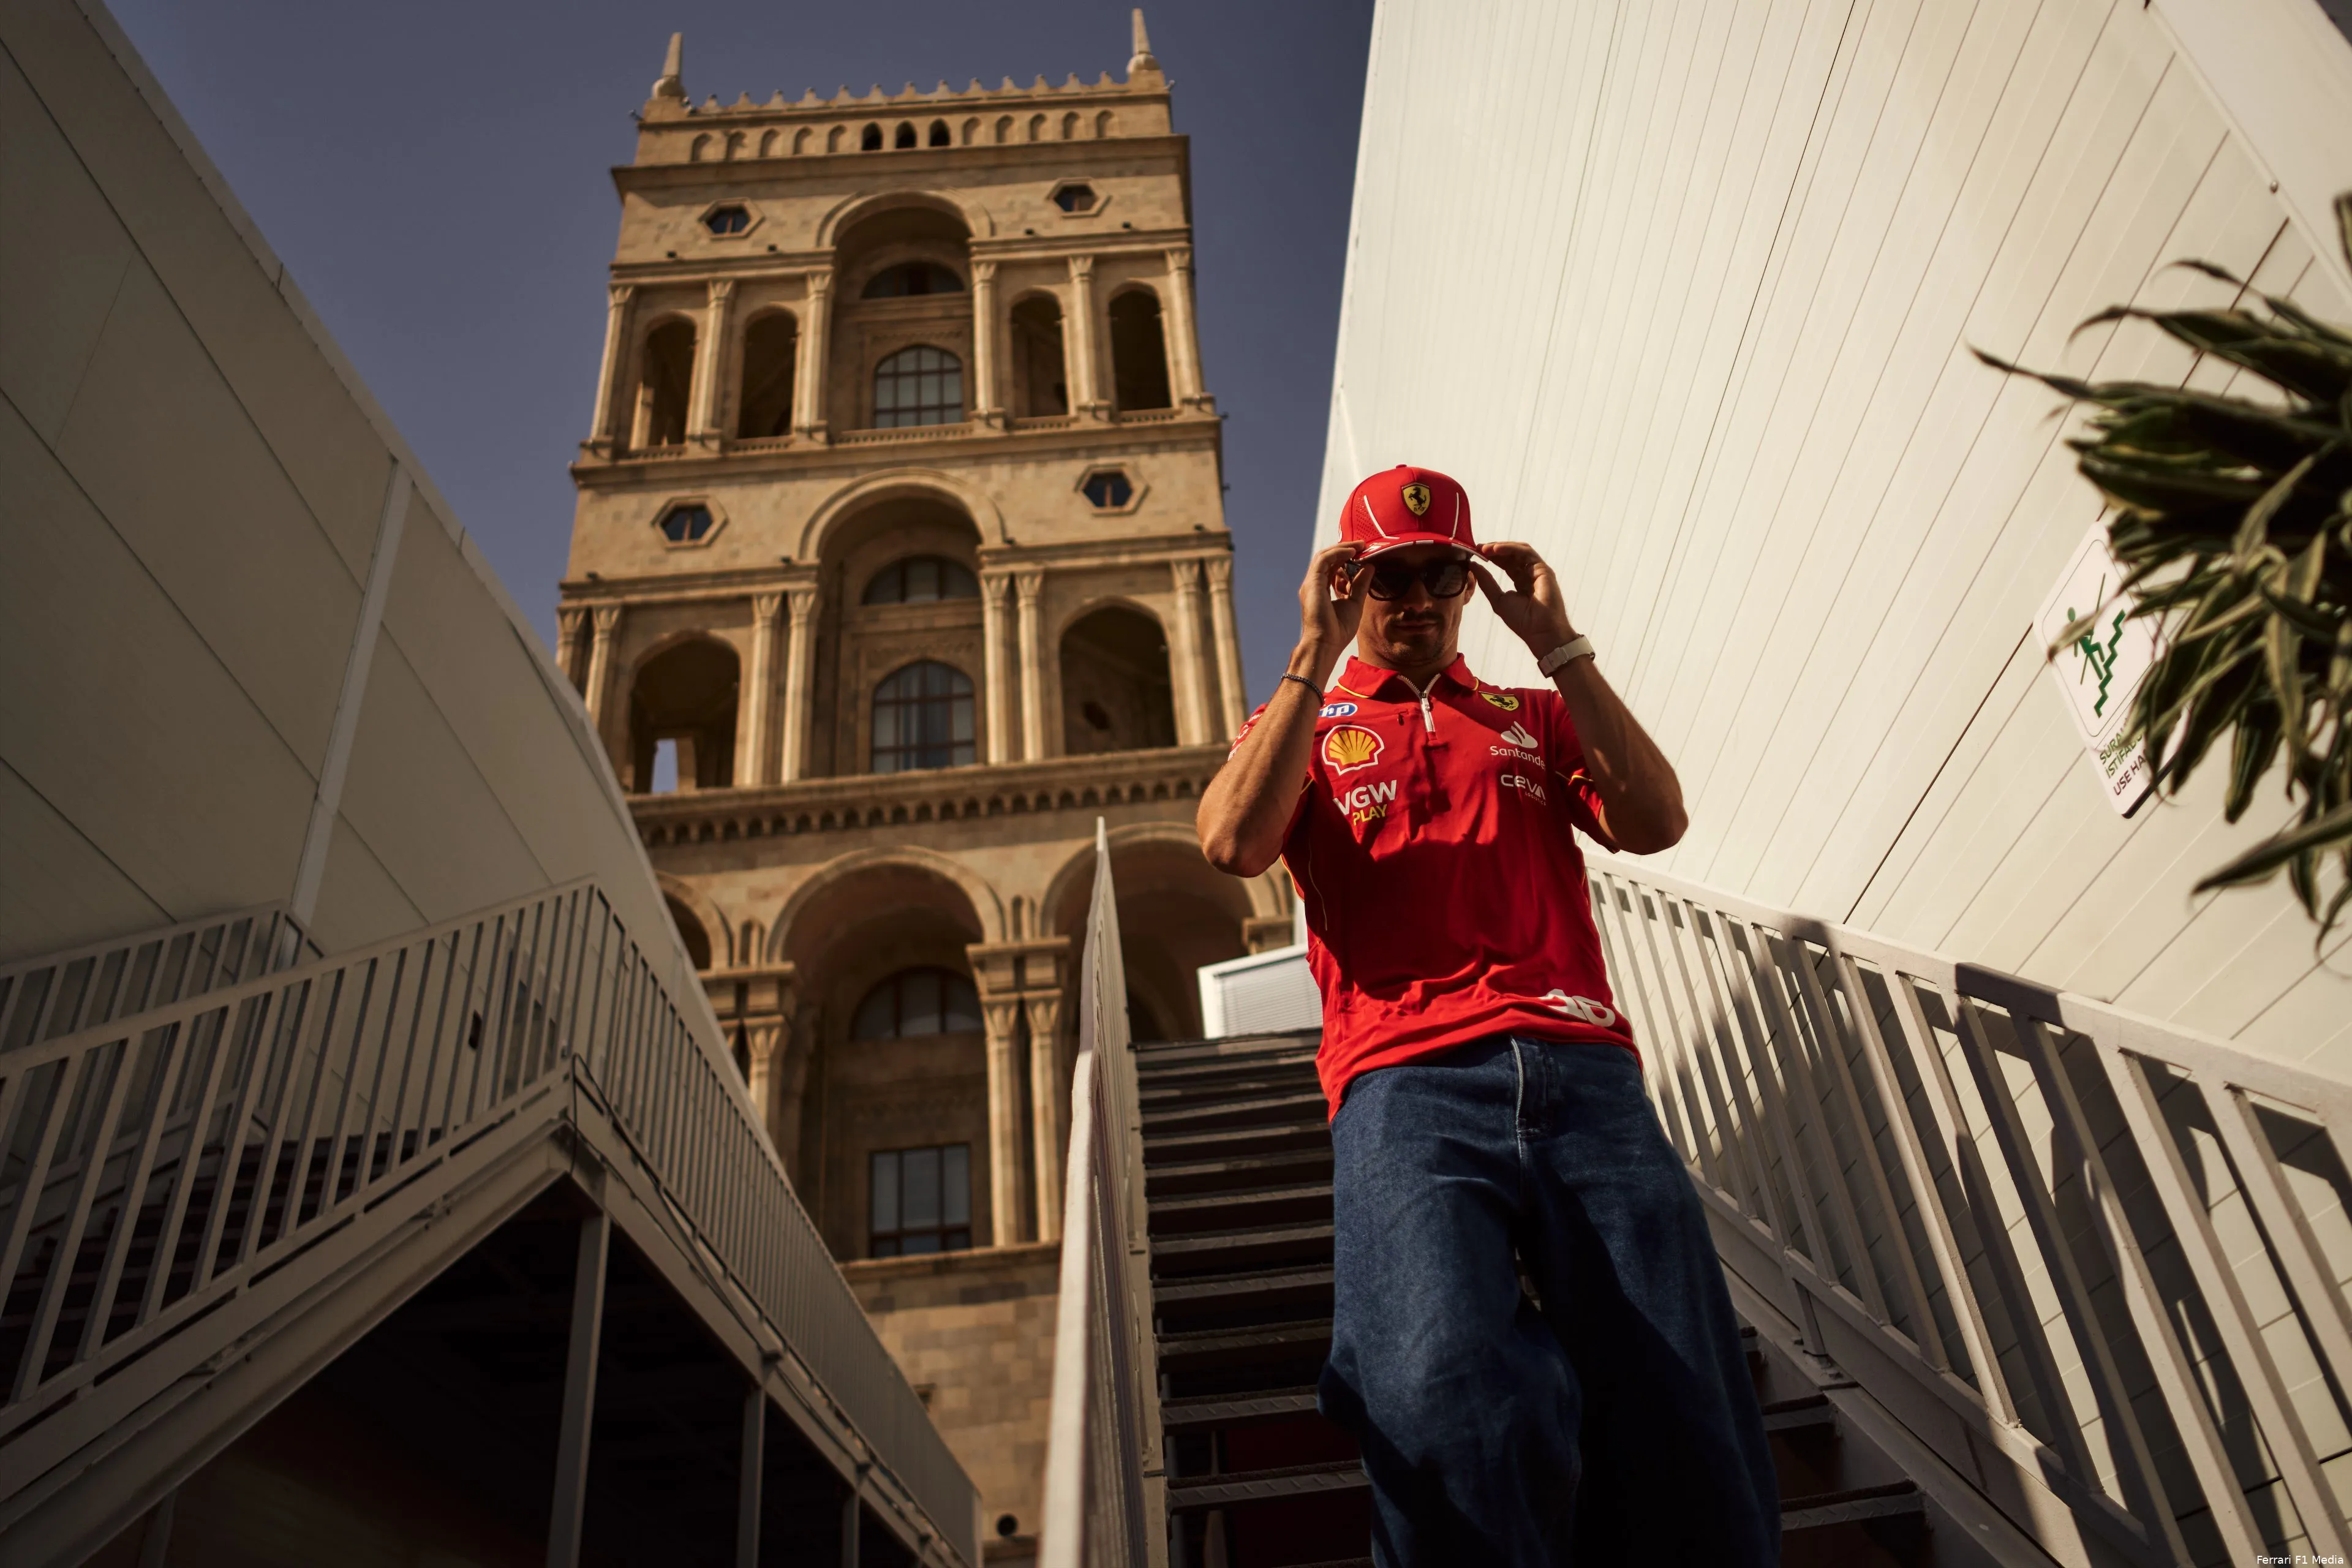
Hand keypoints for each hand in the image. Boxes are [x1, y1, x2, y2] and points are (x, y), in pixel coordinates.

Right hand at [1298, 541, 1367, 667]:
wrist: (1326, 644)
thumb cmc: (1338, 631)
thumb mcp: (1355, 603)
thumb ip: (1360, 585)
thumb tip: (1370, 567)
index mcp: (1321, 590)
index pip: (1332, 567)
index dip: (1346, 558)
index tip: (1362, 553)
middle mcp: (1314, 585)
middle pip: (1327, 559)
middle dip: (1344, 549)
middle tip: (1362, 545)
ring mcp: (1311, 583)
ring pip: (1324, 556)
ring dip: (1342, 548)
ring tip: (1359, 545)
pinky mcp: (1312, 583)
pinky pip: (1324, 560)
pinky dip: (1338, 553)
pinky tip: (1352, 552)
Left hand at [1472, 542, 1574, 655]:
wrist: (1539, 631)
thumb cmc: (1522, 621)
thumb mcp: (1498, 599)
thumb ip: (1487, 582)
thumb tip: (1472, 565)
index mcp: (1520, 582)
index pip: (1505, 563)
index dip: (1491, 557)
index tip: (1475, 553)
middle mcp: (1529, 574)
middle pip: (1511, 555)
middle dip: (1494, 549)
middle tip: (1477, 547)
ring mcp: (1537, 571)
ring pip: (1519, 550)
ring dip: (1501, 547)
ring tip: (1484, 548)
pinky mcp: (1543, 569)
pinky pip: (1526, 553)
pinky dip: (1510, 548)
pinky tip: (1496, 550)